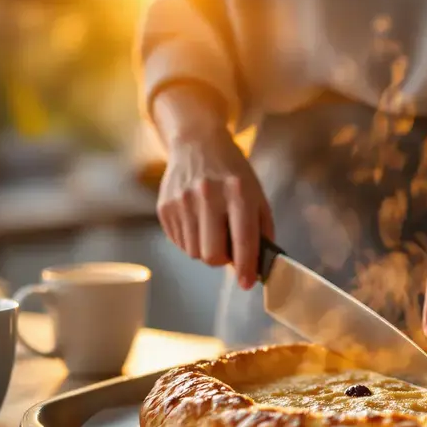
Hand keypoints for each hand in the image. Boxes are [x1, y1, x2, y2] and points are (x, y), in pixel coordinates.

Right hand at [153, 83, 273, 288]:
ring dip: (205, 249)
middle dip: (221, 260)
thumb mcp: (256, 194)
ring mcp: (182, 201)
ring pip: (194, 252)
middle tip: (226, 249)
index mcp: (237, 192)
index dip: (246, 267)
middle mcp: (207, 196)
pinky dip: (191, 240)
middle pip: (211, 255)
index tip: (248, 282)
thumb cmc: (233, 173)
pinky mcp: (165, 207)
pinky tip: (196, 221)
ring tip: (211, 228)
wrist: (197, 143)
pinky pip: (179, 242)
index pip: (243, 240)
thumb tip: (258, 266)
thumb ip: (260, 230)